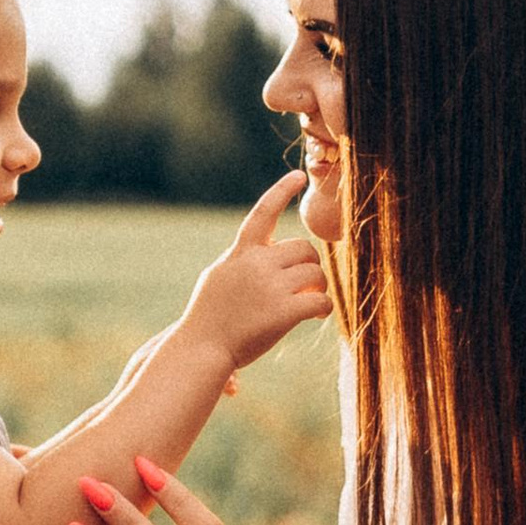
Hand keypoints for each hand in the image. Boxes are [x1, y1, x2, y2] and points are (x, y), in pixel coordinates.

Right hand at [180, 176, 327, 377]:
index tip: (299, 175)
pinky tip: (317, 315)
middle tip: (306, 284)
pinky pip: (321, 300)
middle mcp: (256, 263)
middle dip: (309, 265)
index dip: (282, 191)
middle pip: (304, 248)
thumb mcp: (219, 277)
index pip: (263, 212)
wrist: (201, 348)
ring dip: (318, 287)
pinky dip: (324, 307)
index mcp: (241, 253)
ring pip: (315, 274)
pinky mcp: (284, 311)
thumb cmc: (209, 317)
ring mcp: (270, 287)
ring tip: (310, 303)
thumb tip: (269, 252)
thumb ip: (243, 261)